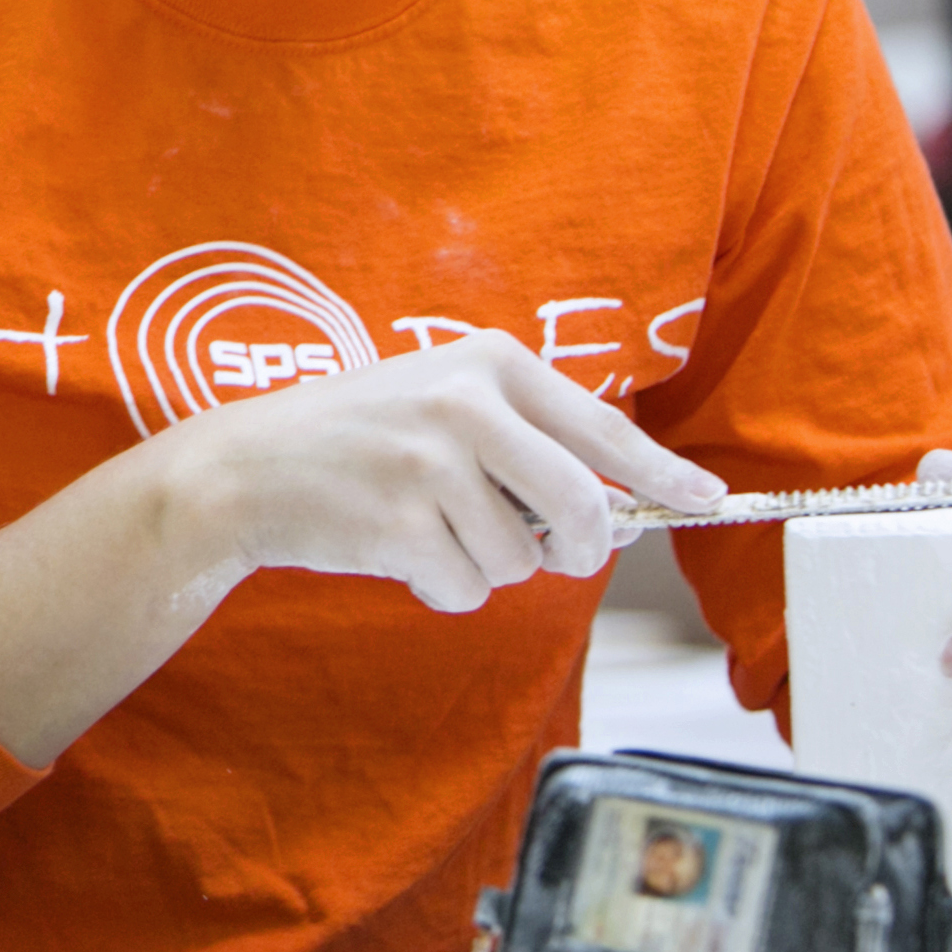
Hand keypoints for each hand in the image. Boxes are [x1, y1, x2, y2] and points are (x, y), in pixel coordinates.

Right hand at [170, 329, 724, 613]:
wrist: (244, 467)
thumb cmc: (354, 438)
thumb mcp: (441, 404)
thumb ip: (528, 443)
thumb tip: (622, 515)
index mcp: (486, 362)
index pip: (602, 427)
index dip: (662, 473)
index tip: (708, 500)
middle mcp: (464, 404)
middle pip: (580, 506)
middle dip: (579, 549)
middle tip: (558, 555)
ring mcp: (430, 464)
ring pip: (520, 559)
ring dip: (487, 567)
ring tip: (430, 530)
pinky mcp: (400, 524)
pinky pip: (468, 589)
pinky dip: (443, 589)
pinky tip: (400, 552)